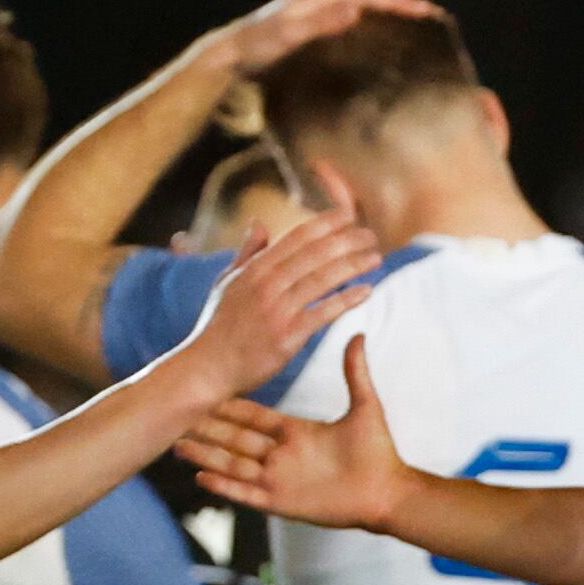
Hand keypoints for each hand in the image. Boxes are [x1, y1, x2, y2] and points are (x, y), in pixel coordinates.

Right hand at [177, 213, 379, 397]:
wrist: (207, 369)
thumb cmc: (217, 327)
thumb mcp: (227, 284)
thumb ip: (247, 253)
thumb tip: (260, 222)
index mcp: (254, 269)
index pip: (297, 238)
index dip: (325, 224)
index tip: (349, 215)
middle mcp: (266, 284)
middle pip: (315, 254)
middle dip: (347, 240)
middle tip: (371, 234)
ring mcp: (277, 310)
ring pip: (323, 279)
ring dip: (353, 265)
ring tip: (376, 257)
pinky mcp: (287, 337)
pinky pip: (323, 313)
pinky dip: (346, 300)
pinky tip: (367, 291)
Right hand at [184, 335, 408, 529]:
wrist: (388, 491)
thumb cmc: (378, 452)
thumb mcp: (364, 406)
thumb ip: (355, 372)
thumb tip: (358, 333)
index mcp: (296, 432)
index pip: (254, 416)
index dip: (229, 405)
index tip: (206, 390)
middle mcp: (282, 455)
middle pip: (235, 438)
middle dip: (206, 428)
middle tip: (178, 415)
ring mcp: (279, 479)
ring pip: (233, 464)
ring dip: (206, 455)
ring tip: (177, 445)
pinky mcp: (281, 502)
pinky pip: (246, 493)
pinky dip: (223, 486)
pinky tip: (200, 476)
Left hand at [208, 0, 443, 82]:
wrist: (227, 56)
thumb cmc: (256, 48)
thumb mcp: (288, 35)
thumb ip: (320, 23)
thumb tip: (356, 9)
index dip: (400, 4)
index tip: (427, 14)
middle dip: (401, 9)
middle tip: (432, 24)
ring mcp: (315, 9)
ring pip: (362, 10)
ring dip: (387, 20)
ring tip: (414, 35)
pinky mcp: (312, 24)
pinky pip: (350, 23)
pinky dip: (370, 30)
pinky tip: (379, 48)